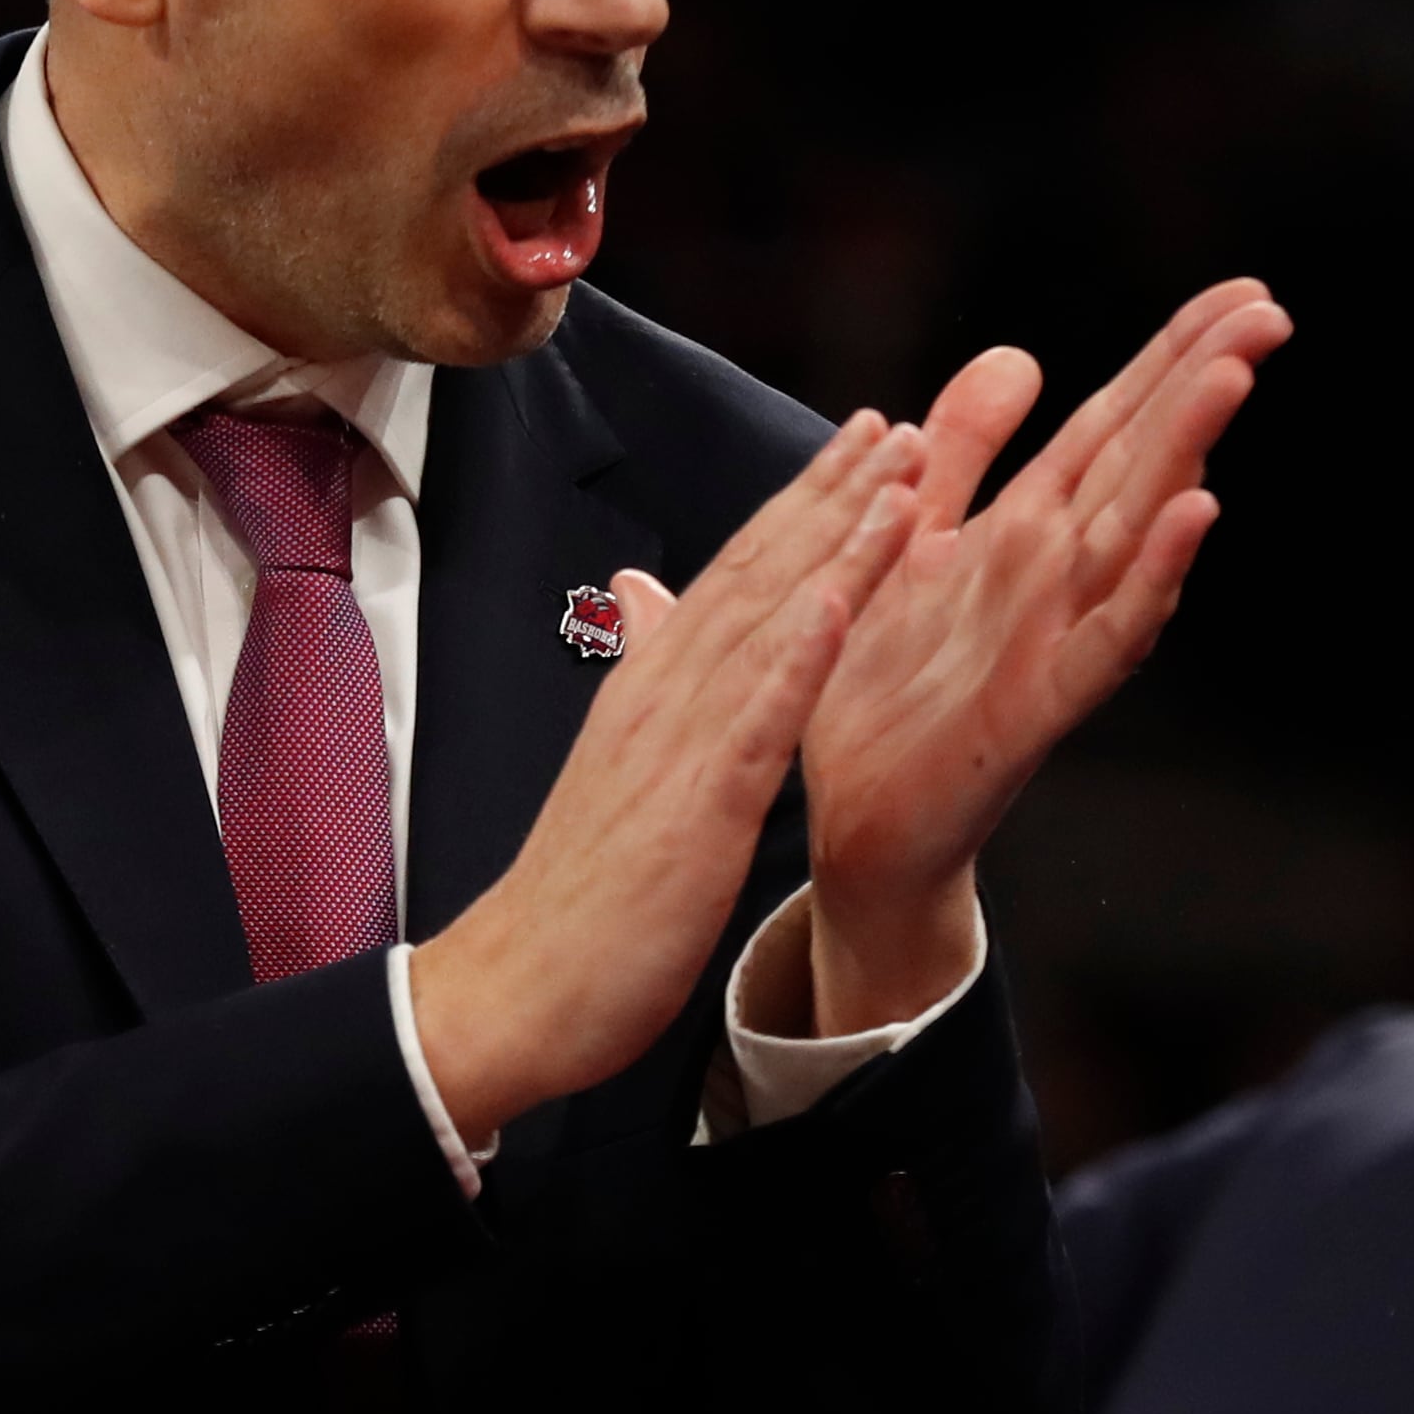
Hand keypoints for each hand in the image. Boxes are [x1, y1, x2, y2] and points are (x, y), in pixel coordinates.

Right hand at [406, 412, 928, 1146]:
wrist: (517, 988)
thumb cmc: (579, 892)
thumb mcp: (618, 764)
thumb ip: (640, 671)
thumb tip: (640, 590)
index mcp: (651, 687)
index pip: (736, 575)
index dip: (801, 505)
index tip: (859, 445)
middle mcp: (663, 695)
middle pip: (757, 572)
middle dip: (830, 494)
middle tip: (893, 426)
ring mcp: (679, 745)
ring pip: (767, 622)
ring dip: (836, 544)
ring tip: (897, 477)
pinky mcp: (697, 807)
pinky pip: (755, 719)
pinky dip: (798, 656)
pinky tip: (842, 602)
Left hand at [787, 279, 1293, 1033]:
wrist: (860, 823)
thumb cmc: (887, 690)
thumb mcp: (914, 539)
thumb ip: (964, 450)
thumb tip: (1022, 355)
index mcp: (1028, 528)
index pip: (1113, 421)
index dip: (1171, 354)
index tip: (1241, 291)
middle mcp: (1057, 574)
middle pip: (1140, 458)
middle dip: (1200, 382)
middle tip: (1272, 310)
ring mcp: (1057, 636)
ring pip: (1134, 528)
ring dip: (1185, 452)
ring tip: (1234, 376)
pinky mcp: (1039, 703)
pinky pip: (1107, 634)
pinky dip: (1152, 577)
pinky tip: (1192, 515)